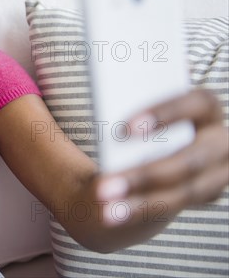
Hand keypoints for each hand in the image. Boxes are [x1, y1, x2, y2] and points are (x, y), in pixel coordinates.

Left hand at [97, 89, 227, 226]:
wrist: (163, 142)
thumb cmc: (148, 118)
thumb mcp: (144, 111)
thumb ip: (134, 114)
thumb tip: (108, 129)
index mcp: (206, 107)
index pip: (197, 104)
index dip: (165, 114)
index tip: (124, 129)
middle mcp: (220, 140)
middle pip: (189, 160)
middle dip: (145, 175)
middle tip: (103, 186)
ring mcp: (219, 171)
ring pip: (184, 192)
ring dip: (141, 202)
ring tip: (104, 207)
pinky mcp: (206, 193)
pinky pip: (174, 207)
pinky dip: (141, 210)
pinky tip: (113, 214)